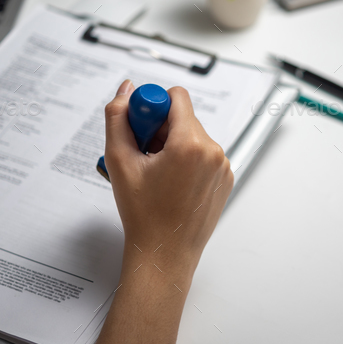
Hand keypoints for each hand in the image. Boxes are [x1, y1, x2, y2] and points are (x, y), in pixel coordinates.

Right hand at [95, 80, 232, 343]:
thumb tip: (125, 90)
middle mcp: (213, 152)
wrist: (165, 252)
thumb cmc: (144, 215)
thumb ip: (117, 118)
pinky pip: (203, 154)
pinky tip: (171, 182)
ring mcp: (222, 167)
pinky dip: (186, 160)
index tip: (141, 130)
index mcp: (191, 144)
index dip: (153, 109)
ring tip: (156, 174)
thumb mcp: (119, 161)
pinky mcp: (225, 179)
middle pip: (183, 117)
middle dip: (160, 130)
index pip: (176, 97)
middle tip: (143, 156)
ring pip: (192, 136)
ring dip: (172, 145)